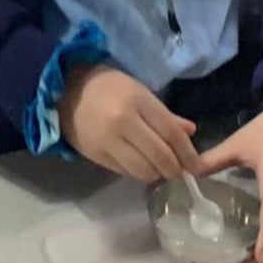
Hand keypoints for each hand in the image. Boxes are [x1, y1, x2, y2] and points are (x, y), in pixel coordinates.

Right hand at [58, 64, 199, 182]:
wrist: (65, 90)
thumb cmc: (107, 87)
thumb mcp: (138, 91)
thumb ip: (165, 114)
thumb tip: (191, 132)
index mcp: (138, 100)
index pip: (172, 133)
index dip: (188, 153)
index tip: (197, 166)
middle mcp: (124, 121)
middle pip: (161, 156)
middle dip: (176, 170)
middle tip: (182, 173)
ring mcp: (108, 140)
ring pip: (144, 170)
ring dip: (157, 174)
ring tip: (162, 171)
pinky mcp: (97, 154)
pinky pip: (126, 172)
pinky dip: (139, 173)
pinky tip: (143, 167)